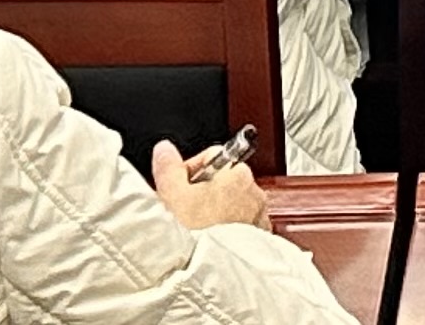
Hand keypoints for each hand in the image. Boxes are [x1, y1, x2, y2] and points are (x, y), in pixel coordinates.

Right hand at [149, 143, 271, 232]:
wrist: (209, 274)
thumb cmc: (195, 235)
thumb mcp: (171, 194)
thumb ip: (169, 167)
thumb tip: (165, 150)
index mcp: (237, 174)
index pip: (213, 157)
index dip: (190, 170)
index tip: (178, 185)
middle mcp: (254, 193)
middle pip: (223, 181)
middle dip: (202, 192)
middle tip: (183, 208)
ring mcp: (259, 217)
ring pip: (232, 204)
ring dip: (215, 211)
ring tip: (195, 227)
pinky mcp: (259, 239)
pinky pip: (241, 226)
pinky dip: (227, 229)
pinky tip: (210, 239)